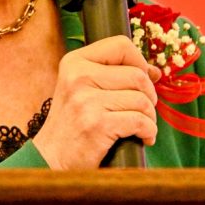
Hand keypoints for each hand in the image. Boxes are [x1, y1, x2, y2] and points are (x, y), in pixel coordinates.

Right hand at [32, 35, 160, 169]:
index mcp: (74, 62)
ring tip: (143, 127)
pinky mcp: (97, 125)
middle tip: (144, 110)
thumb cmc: (72, 125)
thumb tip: (154, 72)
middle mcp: (78, 76)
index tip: (144, 79)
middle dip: (150, 95)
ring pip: (142, 99)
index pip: (121, 45)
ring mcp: (86, 101)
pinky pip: (140, 121)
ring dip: (150, 116)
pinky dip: (149, 131)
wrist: (50, 159)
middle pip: (137, 75)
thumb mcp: (82, 89)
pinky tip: (143, 138)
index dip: (140, 61)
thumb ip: (113, 76)